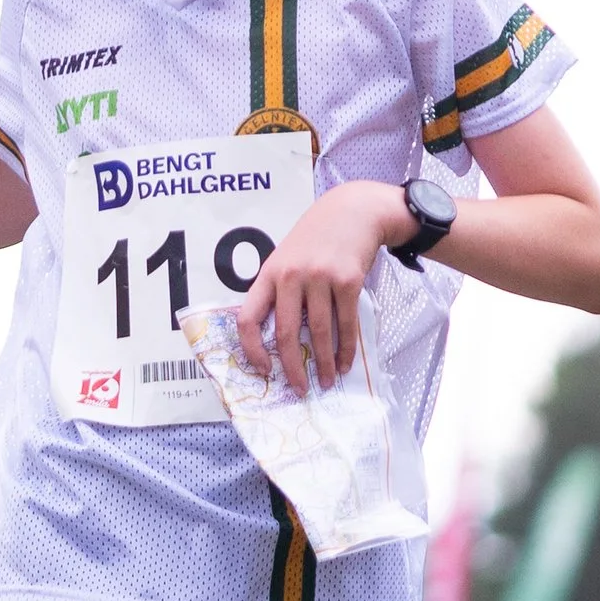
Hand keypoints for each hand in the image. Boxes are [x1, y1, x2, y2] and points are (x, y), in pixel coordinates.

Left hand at [235, 180, 409, 392]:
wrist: (351, 211)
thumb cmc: (314, 239)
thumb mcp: (285, 257)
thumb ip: (278, 291)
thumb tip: (276, 340)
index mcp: (269, 274)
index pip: (248, 318)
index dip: (252, 349)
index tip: (263, 369)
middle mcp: (291, 276)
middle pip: (287, 333)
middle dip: (292, 368)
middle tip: (299, 389)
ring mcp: (320, 278)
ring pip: (320, 332)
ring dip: (324, 363)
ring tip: (327, 382)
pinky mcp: (348, 281)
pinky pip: (346, 324)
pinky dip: (346, 349)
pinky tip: (345, 363)